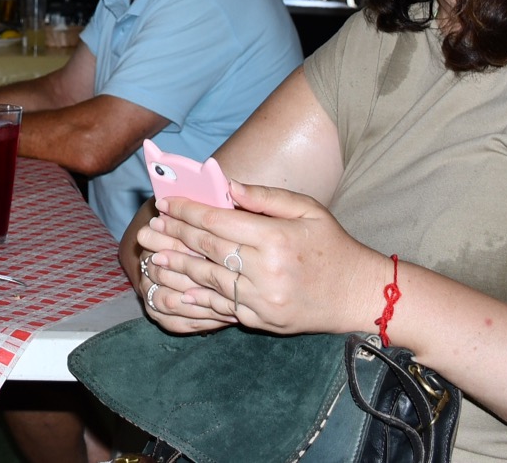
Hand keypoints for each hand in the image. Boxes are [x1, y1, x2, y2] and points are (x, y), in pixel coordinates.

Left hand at [147, 179, 386, 337]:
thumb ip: (266, 197)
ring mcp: (263, 300)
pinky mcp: (262, 321)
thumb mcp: (307, 209)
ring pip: (209, 281)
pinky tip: (177, 289)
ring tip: (153, 257)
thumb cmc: (332, 245)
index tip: (166, 203)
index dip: (188, 212)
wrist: (358, 295)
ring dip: (177, 268)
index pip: (219, 221)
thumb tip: (227, 185)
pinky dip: (197, 298)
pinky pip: (222, 308)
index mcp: (276, 238)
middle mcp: (267, 271)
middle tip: (148, 228)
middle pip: (209, 249)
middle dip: (175, 236)